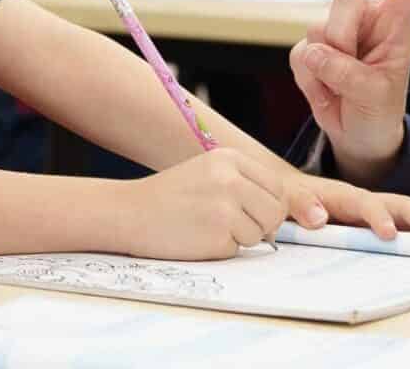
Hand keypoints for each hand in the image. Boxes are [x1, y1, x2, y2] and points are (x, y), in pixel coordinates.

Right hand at [114, 149, 287, 259]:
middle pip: (276, 211)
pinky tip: (198, 237)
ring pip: (260, 233)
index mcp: (230, 159)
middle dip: (262, 225)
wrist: (129, 212)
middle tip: (235, 226)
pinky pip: (238, 250)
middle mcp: (231, 179)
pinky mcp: (217, 235)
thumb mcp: (209, 172)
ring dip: (240, 238)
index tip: (255, 213)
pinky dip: (221, 249)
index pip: (278, 187)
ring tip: (209, 227)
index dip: (270, 205)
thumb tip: (280, 214)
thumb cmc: (170, 196)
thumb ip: (245, 184)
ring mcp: (225, 207)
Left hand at [286, 175, 409, 240]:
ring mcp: (370, 214)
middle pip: (398, 205)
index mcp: (341, 195)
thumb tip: (319, 219)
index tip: (388, 235)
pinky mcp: (371, 226)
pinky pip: (399, 229)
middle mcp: (362, 202)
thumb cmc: (285, 197)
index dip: (378, 217)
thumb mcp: (284, 198)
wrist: (282, 193)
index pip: (364, 203)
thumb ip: (300, 204)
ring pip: (404, 216)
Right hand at [289, 0, 409, 183]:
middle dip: (343, 35)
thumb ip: (347, 72)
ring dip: (327, 65)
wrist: (359, 136)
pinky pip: (299, 53)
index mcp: (394, 23)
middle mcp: (365, 19)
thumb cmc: (379, 110)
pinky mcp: (310, 49)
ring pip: (318, 29)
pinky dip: (309, 78)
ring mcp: (335, 33)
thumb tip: (313, 52)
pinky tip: (325, 90)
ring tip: (343, 86)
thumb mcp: (376, 95)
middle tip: (352, 69)